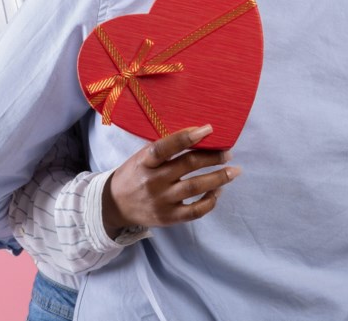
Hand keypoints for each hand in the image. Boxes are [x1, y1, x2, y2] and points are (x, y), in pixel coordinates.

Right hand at [102, 125, 239, 237]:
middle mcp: (153, 181)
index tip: (208, 129)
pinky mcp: (168, 218)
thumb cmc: (134, 174)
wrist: (114, 205)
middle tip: (228, 153)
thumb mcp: (142, 157)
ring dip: (218, 178)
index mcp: (144, 162)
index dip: (187, 137)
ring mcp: (161, 201)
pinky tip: (218, 191)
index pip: (164, 147)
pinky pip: (195, 211)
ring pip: (195, 188)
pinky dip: (210, 201)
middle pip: (187, 166)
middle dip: (212, 157)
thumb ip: (164, 149)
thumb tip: (199, 136)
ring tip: (233, 171)